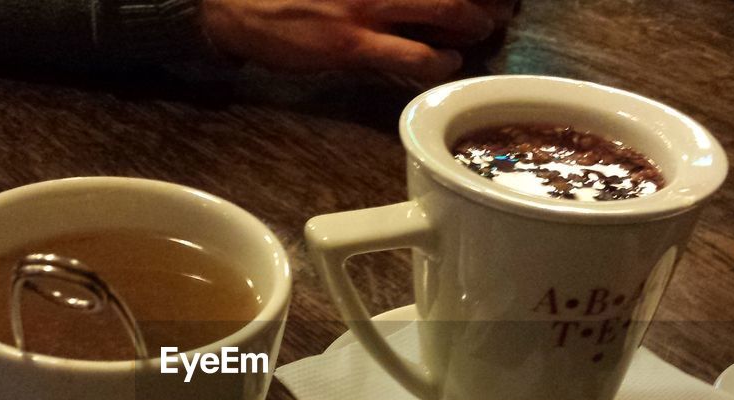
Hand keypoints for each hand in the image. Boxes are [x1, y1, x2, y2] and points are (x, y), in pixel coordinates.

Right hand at [200, 0, 503, 81]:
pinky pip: (414, 56)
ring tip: (479, 30)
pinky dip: (440, 60)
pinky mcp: (353, 44)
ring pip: (448, 9)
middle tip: (499, 7)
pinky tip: (446, 61)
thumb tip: (426, 2)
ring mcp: (367, 6)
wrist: (234, 4)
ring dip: (474, 22)